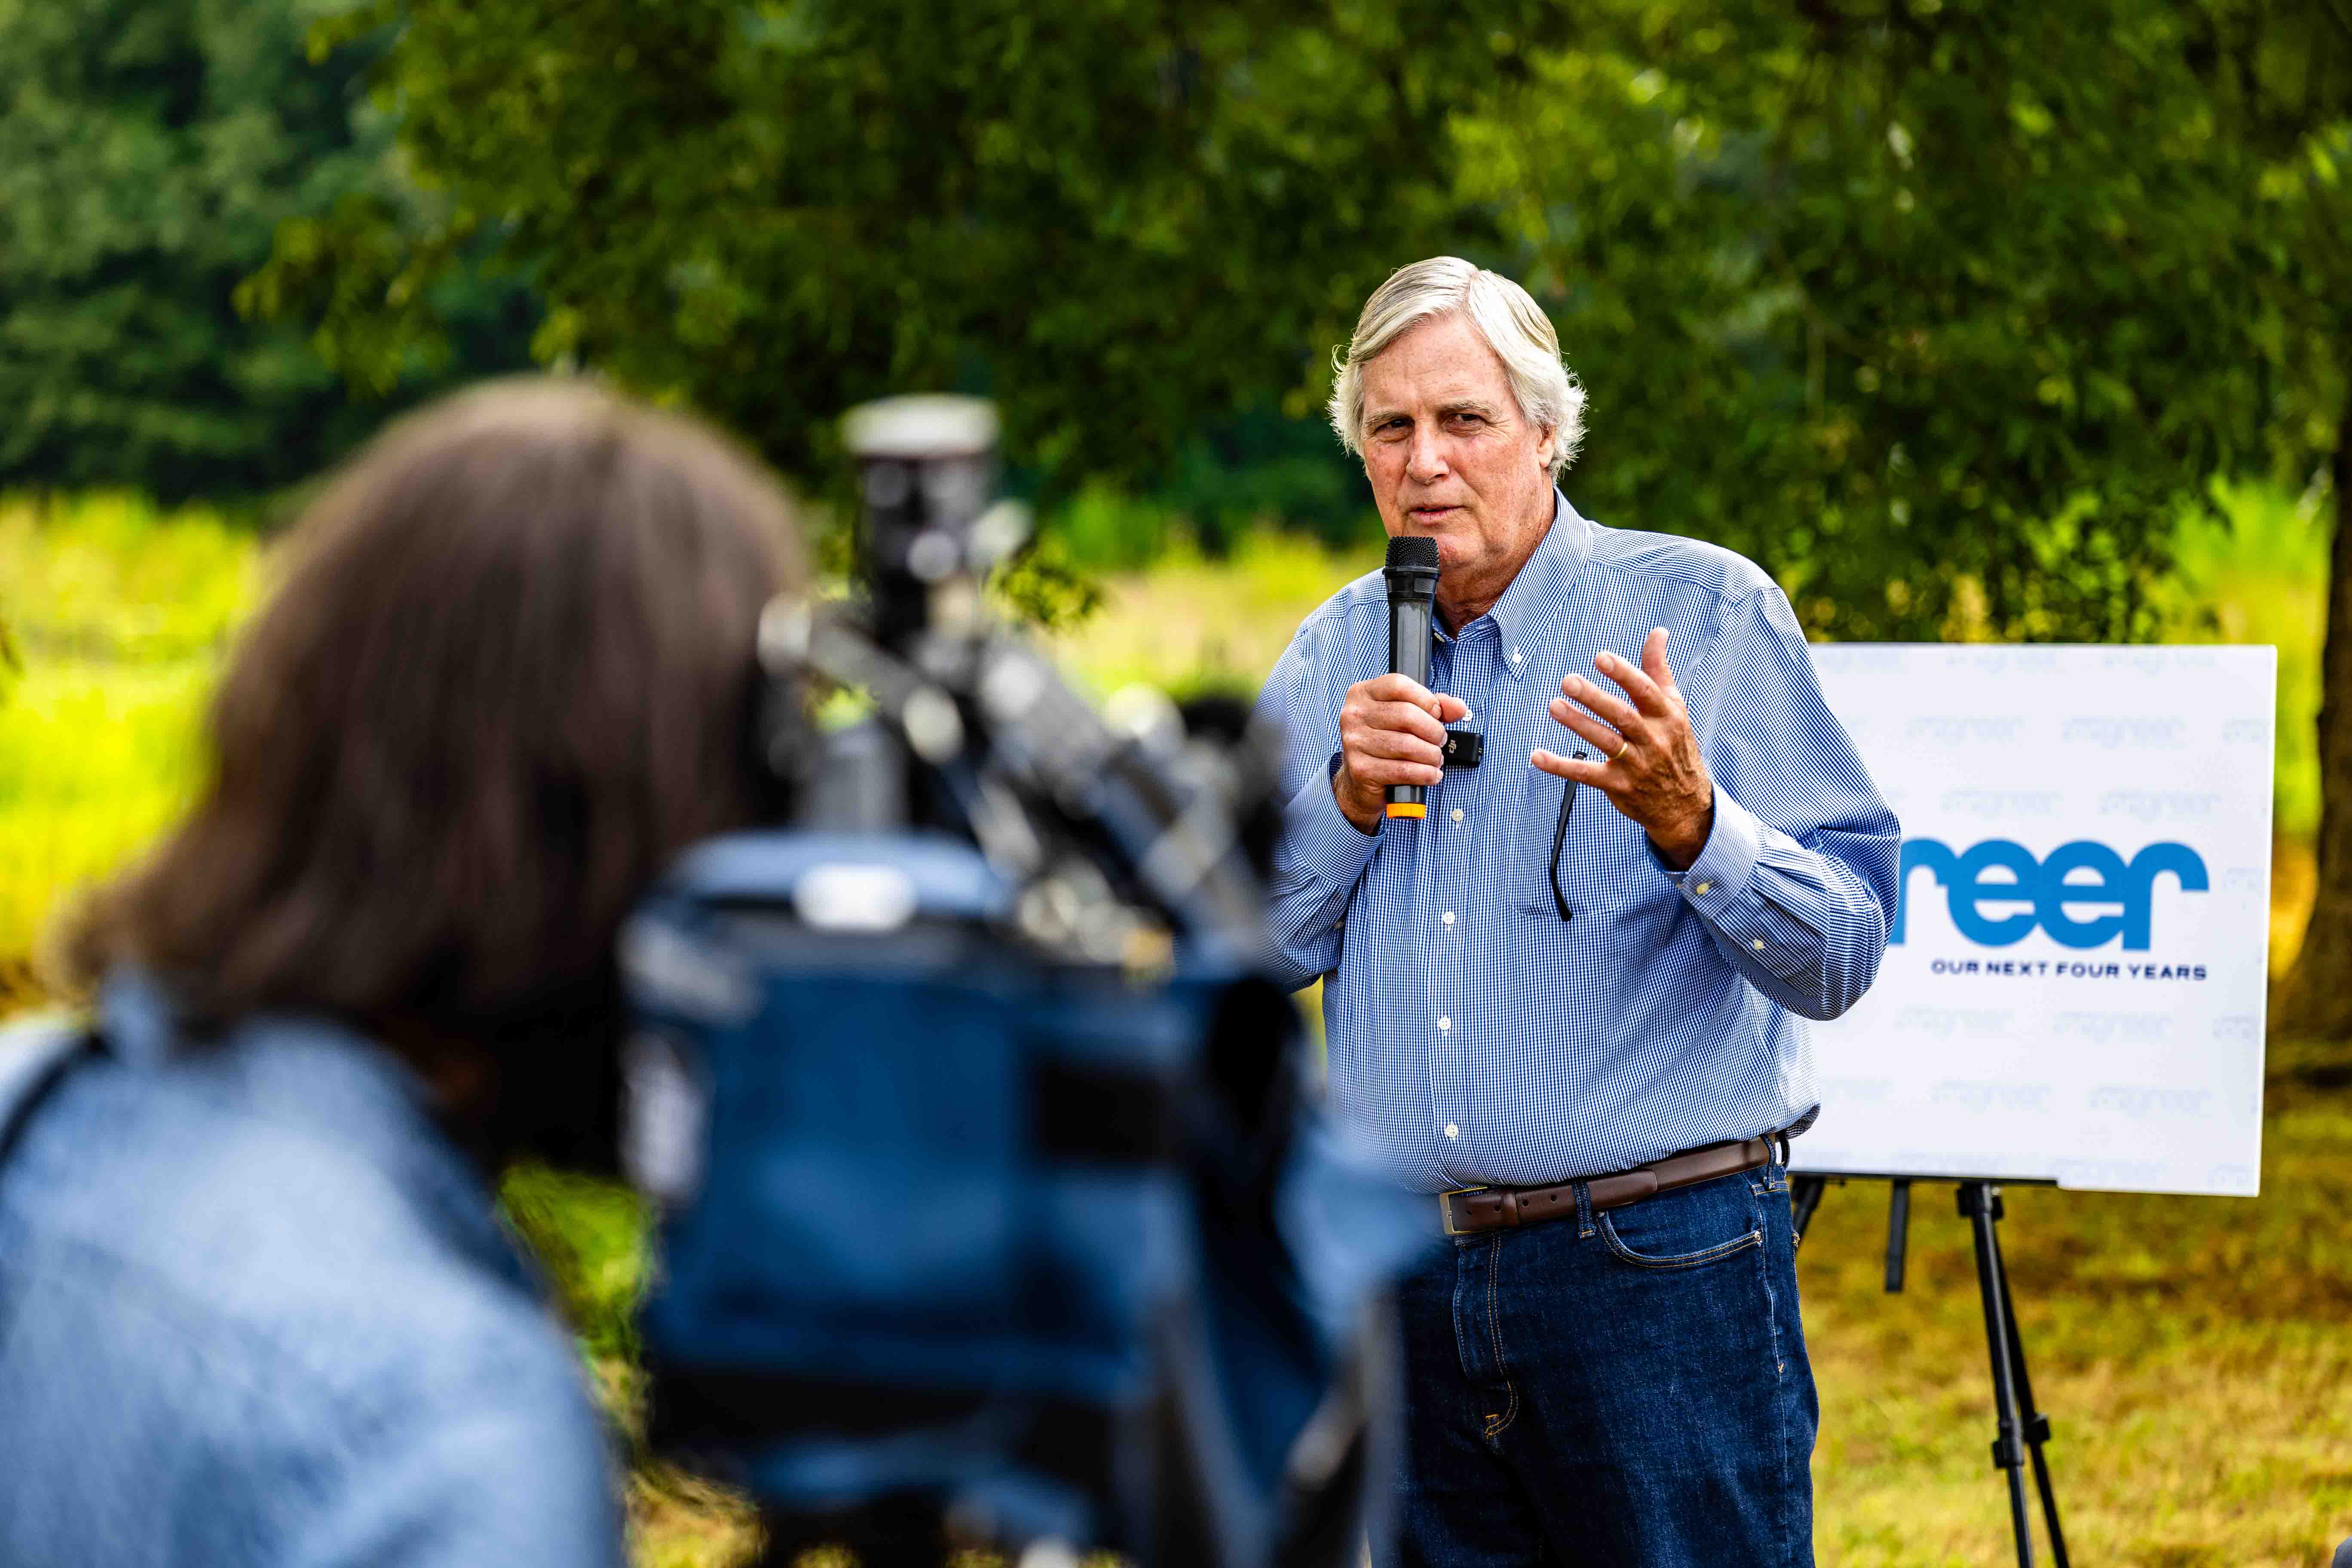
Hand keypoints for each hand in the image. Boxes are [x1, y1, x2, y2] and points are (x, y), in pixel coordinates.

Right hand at [1333, 673, 1468, 832]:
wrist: (1361, 780)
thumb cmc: (1386, 742)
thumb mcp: (1407, 716)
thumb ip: (1435, 706)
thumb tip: (1458, 707)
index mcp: (1362, 693)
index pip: (1398, 685)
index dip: (1426, 699)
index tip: (1437, 714)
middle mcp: (1353, 715)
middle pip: (1406, 715)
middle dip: (1433, 730)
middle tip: (1440, 740)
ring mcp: (1354, 743)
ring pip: (1407, 745)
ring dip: (1431, 755)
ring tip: (1435, 759)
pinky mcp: (1361, 770)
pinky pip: (1403, 770)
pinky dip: (1425, 774)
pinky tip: (1432, 774)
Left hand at [1530, 627, 1713, 867]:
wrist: (1685, 804)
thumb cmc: (1674, 746)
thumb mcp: (1674, 708)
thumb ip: (1659, 670)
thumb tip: (1657, 632)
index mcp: (1667, 716)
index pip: (1645, 691)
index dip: (1623, 673)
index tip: (1601, 657)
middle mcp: (1653, 739)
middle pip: (1621, 715)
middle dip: (1594, 697)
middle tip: (1568, 680)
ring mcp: (1636, 764)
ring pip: (1604, 741)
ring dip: (1578, 723)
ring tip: (1554, 706)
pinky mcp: (1618, 785)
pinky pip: (1585, 774)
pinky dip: (1560, 766)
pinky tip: (1537, 756)